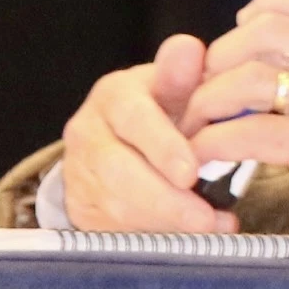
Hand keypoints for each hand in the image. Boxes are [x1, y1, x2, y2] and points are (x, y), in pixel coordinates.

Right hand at [55, 37, 236, 233]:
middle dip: (166, 200)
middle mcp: (88, 131)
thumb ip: (183, 74)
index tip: (191, 174)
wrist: (125, 138)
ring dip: (164, 223)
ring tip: (209, 228)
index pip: (134, 119)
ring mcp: (79, 171)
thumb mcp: (177, 87)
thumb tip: (189, 48)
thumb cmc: (166, 109)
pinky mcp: (80, 206)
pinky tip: (186, 239)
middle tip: (207, 218)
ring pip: (113, 205)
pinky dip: (151, 237)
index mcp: (115, 95)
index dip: (162, 147)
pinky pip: (111, 229)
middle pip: (118, 171)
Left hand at [182, 0, 288, 173]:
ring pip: (255, 78)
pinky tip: (209, 153)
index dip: (269, 5)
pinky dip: (220, 141)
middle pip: (269, 32)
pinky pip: (260, 134)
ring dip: (208, 102)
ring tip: (199, 126)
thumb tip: (274, 59)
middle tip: (204, 91)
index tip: (246, 30)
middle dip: (219, 60)